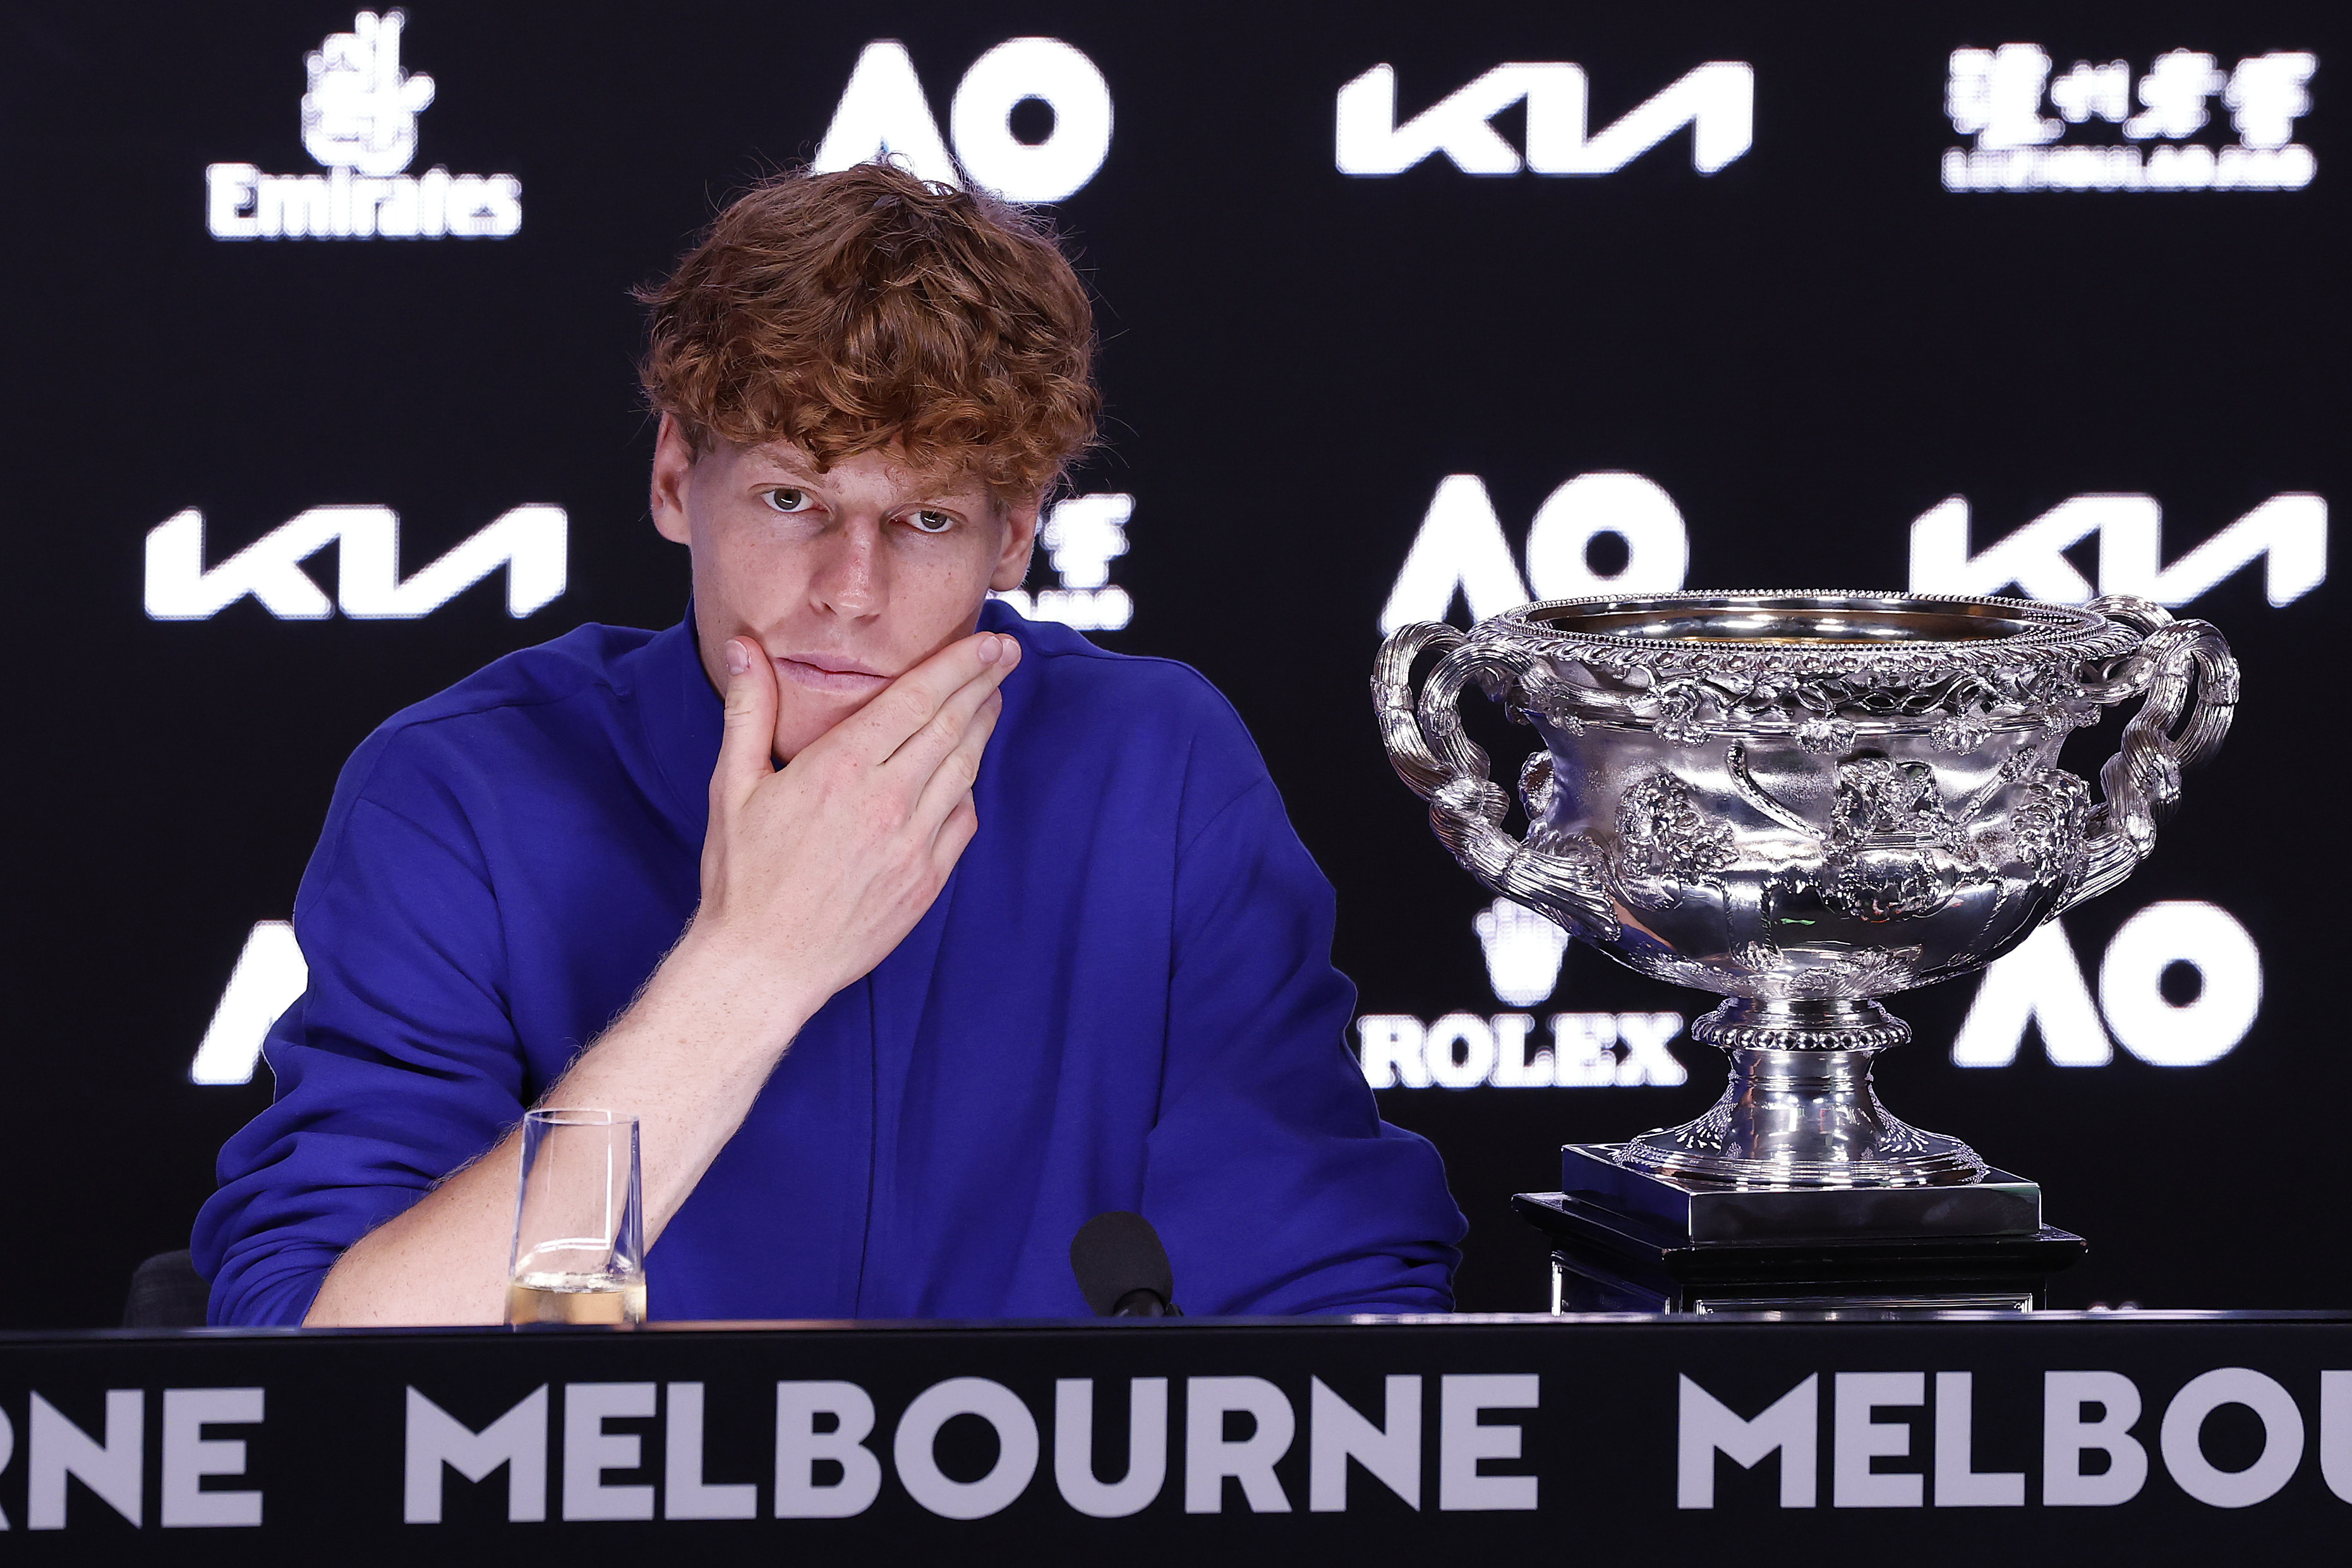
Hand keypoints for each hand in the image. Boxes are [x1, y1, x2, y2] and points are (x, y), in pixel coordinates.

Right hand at [686, 629, 1020, 1024]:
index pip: (916, 698)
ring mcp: (913, 843)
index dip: (958, 664)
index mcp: (841, 769)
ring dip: (982, 728)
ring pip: (964, 770)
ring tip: (991, 699)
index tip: (987, 640)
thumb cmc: (742, 877)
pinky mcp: (926, 881)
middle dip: (983, 683)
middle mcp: (886, 801)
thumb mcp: (732, 786)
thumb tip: (740, 648)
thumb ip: (748, 711)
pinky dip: (968, 788)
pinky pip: (962, 822)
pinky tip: (966, 771)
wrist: (764, 965)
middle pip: (951, 726)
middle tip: (1005, 654)